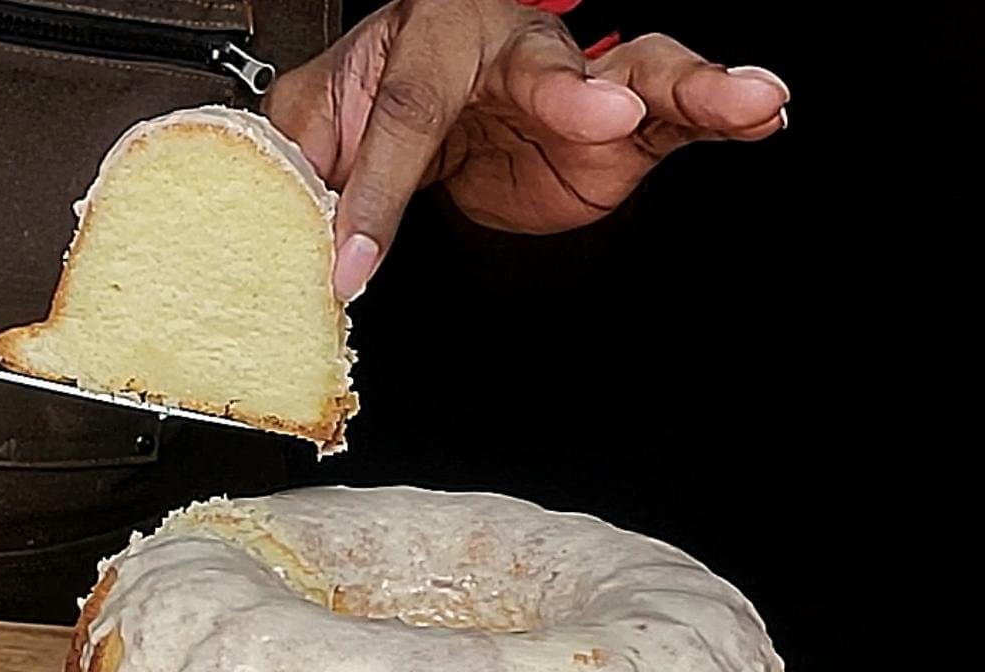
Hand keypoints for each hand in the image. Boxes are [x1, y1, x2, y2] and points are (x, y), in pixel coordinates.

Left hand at [266, 0, 788, 299]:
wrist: (455, 109)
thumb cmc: (392, 97)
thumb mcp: (327, 123)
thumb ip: (301, 159)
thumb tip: (272, 213)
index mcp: (423, 43)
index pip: (400, 116)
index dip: (376, 194)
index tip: (352, 265)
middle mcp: (508, 49)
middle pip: (539, 64)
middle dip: (569, 92)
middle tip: (600, 117)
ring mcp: (576, 82)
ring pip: (633, 69)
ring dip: (681, 85)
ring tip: (737, 96)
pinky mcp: (623, 126)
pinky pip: (681, 105)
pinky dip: (724, 106)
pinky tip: (763, 111)